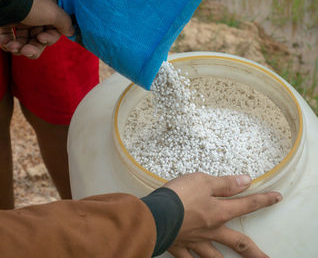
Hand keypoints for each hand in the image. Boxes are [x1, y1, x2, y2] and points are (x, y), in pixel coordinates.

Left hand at [0, 0, 73, 58]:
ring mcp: (20, 19)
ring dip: (19, 48)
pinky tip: (6, 45)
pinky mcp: (5, 21)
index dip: (49, 39)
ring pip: (24, 41)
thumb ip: (65, 23)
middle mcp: (35, 16)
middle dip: (33, 49)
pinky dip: (7, 44)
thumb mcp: (53, 13)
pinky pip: (9, 37)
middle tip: (26, 52)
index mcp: (48, 12)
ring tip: (12, 48)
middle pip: (38, 40)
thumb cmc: (29, 4)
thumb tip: (71, 32)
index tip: (41, 38)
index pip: (53, 32)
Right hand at [165, 173, 281, 257]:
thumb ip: (225, 183)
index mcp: (218, 212)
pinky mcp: (178, 245)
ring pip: (214, 256)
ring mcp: (195, 241)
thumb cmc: (179, 195)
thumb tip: (246, 181)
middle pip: (238, 242)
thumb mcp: (203, 181)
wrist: (154, 213)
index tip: (277, 198)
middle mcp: (211, 230)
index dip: (263, 200)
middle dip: (254, 251)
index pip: (246, 205)